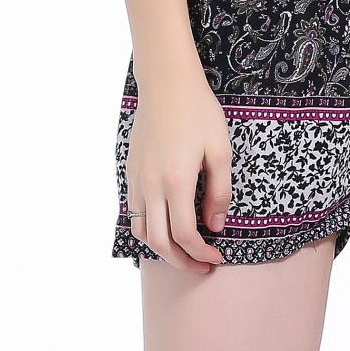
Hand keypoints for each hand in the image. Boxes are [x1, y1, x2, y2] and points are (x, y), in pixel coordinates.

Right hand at [125, 68, 233, 273]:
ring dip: (162, 250)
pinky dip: (148, 230)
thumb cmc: (198, 112)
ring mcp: (137, 180)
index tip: (216, 257)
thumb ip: (219, 191)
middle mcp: (151, 185)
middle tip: (202, 266)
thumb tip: (215, 226)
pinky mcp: (130, 172)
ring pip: (141, 232)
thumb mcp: (219, 149)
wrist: (167, 83)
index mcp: (176, 181)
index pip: (185, 235)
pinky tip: (165, 227)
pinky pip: (133, 213)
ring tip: (183, 253)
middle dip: (182, 262)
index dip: (201, 253)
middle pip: (160, 243)